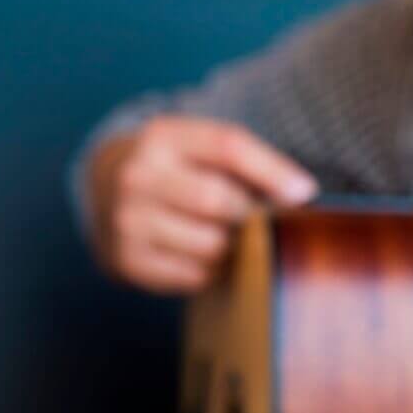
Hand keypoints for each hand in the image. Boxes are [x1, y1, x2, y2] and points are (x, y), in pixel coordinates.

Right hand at [87, 116, 316, 292]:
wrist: (107, 189)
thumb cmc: (180, 169)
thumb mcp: (204, 148)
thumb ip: (250, 162)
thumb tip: (301, 193)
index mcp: (163, 136)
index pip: (228, 146)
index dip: (272, 171)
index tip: (305, 192)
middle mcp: (138, 175)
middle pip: (219, 201)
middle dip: (248, 215)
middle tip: (255, 220)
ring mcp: (128, 219)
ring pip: (211, 245)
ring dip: (233, 248)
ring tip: (227, 237)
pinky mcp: (127, 260)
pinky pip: (195, 276)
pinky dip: (211, 271)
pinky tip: (203, 255)